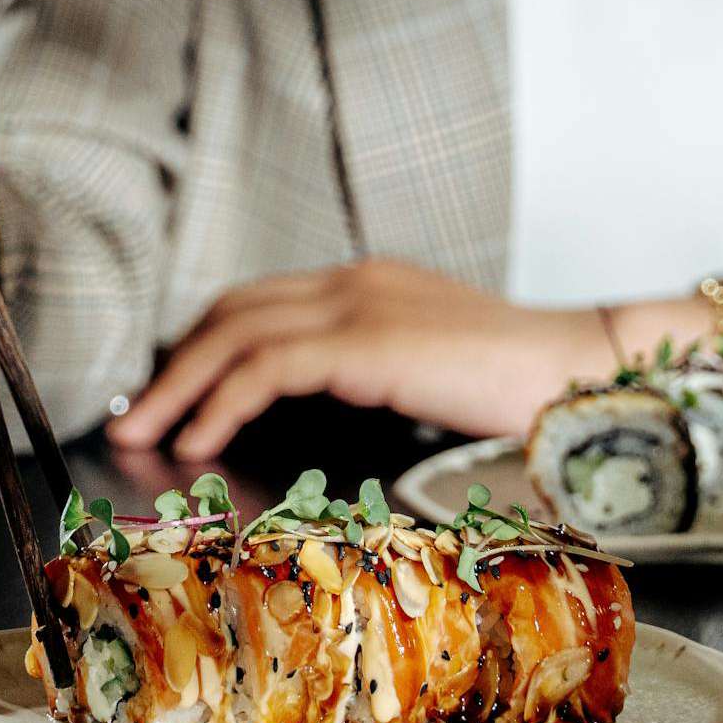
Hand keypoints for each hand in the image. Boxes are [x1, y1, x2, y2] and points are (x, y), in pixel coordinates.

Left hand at [106, 260, 708, 459]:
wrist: (589, 376)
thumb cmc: (522, 392)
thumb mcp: (426, 377)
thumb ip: (366, 380)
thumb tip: (308, 421)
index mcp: (367, 287)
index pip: (257, 306)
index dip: (201, 350)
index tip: (167, 395)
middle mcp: (353, 283)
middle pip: (230, 312)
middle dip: (173, 366)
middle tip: (133, 416)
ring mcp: (359, 304)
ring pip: (233, 334)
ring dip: (178, 388)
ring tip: (142, 434)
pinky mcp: (366, 342)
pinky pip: (265, 367)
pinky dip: (218, 401)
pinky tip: (196, 439)